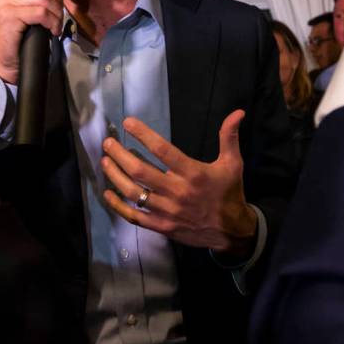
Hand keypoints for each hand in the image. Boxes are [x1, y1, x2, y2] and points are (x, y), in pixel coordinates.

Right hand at [0, 0, 64, 84]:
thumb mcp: (37, 9)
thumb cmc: (25, 35)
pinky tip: (52, 30)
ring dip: (56, 12)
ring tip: (55, 24)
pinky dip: (52, 22)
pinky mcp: (8, 17)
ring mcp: (5, 3)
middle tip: (59, 11)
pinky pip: (40, 12)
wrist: (11, 61)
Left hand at [101, 110, 256, 256]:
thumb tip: (238, 112)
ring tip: (105, 161)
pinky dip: (118, 205)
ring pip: (133, 192)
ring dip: (115, 175)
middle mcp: (177, 191)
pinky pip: (134, 216)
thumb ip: (229, 137)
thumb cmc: (229, 193)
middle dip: (120, 154)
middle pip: (141, 170)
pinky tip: (107, 193)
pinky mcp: (161, 226)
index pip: (163, 150)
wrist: (232, 231)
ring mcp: (167, 211)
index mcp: (193, 173)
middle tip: (108, 142)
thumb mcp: (233, 164)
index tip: (128, 123)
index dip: (144, 135)